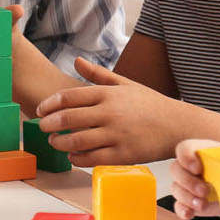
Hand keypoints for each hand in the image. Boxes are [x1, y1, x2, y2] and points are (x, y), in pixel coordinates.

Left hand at [32, 57, 182, 166]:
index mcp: (108, 94)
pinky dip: (77, 158)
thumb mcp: (125, 84)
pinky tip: (72, 156)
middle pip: (67, 119)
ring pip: (76, 141)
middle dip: (49, 125)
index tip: (40, 110)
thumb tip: (76, 60)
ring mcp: (116, 135)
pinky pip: (92, 158)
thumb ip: (98, 74)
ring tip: (55, 142)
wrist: (179, 126)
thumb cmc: (150, 104)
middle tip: (43, 127)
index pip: (68, 97)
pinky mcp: (123, 155)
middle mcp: (110, 113)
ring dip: (59, 143)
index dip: (49, 104)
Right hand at [171, 138, 219, 219]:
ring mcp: (188, 185)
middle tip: (205, 191)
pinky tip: (190, 213)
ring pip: (176, 188)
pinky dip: (182, 210)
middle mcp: (191, 167)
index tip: (198, 168)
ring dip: (186, 197)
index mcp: (203, 152)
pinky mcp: (190, 202)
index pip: (184, 148)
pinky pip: (179, 205)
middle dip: (188, 181)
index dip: (186, 157)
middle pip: (176, 169)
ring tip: (202, 205)